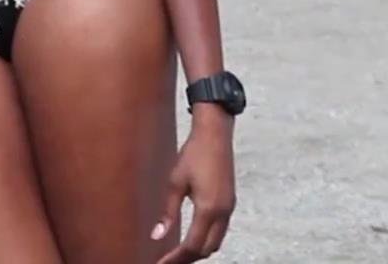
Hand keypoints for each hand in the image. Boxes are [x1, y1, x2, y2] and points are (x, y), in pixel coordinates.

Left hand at [153, 115, 235, 261]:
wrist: (215, 136)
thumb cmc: (192, 155)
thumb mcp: (175, 183)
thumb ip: (168, 212)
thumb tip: (157, 236)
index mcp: (209, 209)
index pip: (192, 245)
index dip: (176, 258)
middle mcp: (223, 213)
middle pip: (207, 249)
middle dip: (187, 259)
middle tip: (167, 262)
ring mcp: (230, 209)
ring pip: (216, 242)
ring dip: (198, 251)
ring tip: (176, 255)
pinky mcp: (230, 204)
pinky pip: (220, 231)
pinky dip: (206, 240)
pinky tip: (191, 239)